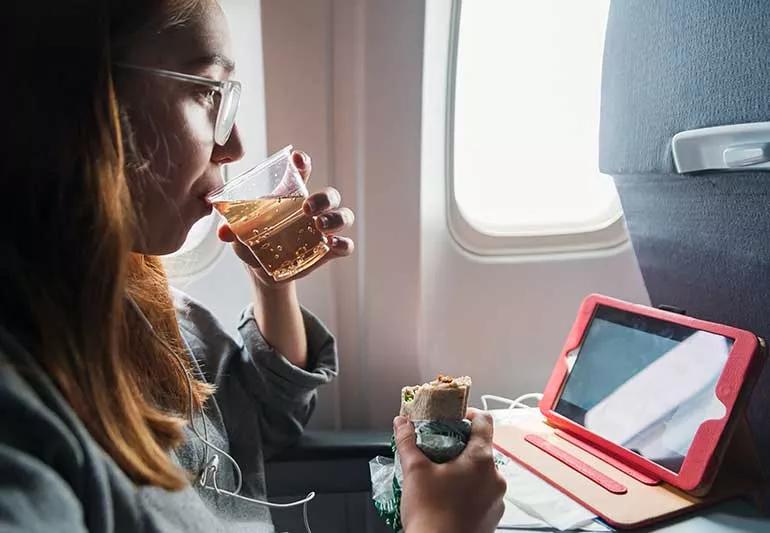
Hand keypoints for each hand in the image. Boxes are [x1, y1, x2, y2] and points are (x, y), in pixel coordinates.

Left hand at [218, 150, 354, 287]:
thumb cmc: (253, 242)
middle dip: (323, 197)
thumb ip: (233, 230)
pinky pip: (346, 244)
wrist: (263, 271)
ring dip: (335, 218)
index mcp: (291, 195)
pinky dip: (343, 243)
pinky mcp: (330, 250)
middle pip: (330, 195)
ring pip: (343, 215)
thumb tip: (223, 232)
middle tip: (307, 207)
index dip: (302, 163)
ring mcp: (325, 229)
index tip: (298, 160)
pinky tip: (332, 245)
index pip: (302, 172)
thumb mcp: (240, 235)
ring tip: (320, 226)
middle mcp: (313, 208)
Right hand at [395, 408, 505, 532]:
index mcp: (481, 460)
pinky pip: (483, 494)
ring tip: (440, 476)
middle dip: (459, 446)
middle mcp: (495, 478)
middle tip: (438, 449)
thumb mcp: (414, 471)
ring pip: (482, 473)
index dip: (468, 413)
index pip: (484, 422)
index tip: (453, 417)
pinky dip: (468, 491)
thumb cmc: (430, 514)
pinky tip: (448, 498)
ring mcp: (497, 500)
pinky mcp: (492, 517)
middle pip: (482, 449)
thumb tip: (401, 422)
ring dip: (464, 470)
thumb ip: (407, 441)